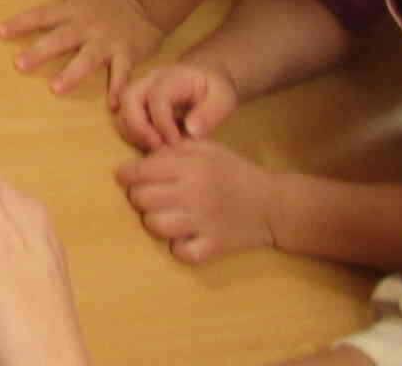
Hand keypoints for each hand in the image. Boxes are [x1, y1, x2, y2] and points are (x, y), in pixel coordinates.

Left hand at [0, 0, 165, 102]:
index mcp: (73, 9)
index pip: (41, 16)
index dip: (21, 23)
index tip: (0, 32)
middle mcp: (87, 27)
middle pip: (60, 39)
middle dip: (40, 52)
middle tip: (19, 64)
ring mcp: (107, 42)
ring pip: (87, 59)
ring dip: (72, 74)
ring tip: (56, 88)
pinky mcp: (127, 54)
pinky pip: (122, 73)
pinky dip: (119, 89)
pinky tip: (113, 106)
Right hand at [116, 62, 240, 150]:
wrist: (205, 75)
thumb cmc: (215, 87)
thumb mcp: (224, 98)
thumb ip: (210, 114)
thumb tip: (191, 132)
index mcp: (173, 76)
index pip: (157, 96)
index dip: (162, 122)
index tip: (175, 142)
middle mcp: (150, 79)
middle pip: (129, 97)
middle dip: (137, 125)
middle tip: (156, 146)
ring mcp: (141, 88)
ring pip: (121, 107)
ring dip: (132, 131)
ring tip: (153, 148)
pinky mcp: (136, 101)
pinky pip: (123, 115)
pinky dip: (131, 132)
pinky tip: (150, 144)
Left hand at [116, 138, 277, 262]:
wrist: (275, 204)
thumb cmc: (235, 172)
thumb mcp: (206, 149)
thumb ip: (173, 150)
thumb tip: (139, 156)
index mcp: (190, 167)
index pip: (140, 172)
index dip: (126, 175)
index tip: (126, 177)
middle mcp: (194, 194)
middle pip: (141, 199)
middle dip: (139, 197)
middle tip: (151, 196)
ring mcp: (204, 222)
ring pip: (155, 226)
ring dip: (154, 221)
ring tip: (165, 215)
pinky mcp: (215, 246)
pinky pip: (182, 253)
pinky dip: (178, 247)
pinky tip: (184, 237)